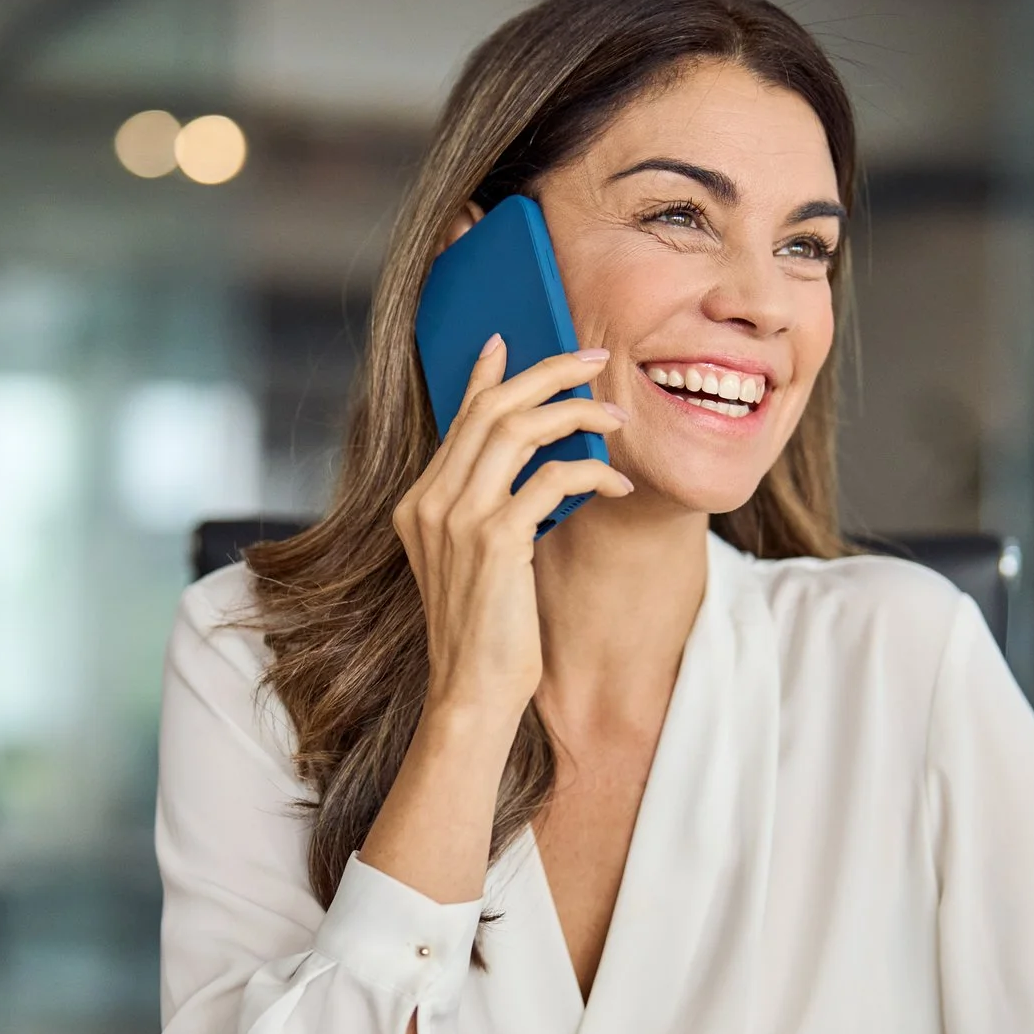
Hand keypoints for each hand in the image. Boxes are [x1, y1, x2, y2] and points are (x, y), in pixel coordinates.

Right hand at [392, 335, 630, 727]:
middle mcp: (430, 502)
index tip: (507, 341)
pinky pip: (550, 480)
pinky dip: (589, 473)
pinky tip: (614, 485)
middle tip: (593, 360)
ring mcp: (457, 519)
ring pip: (517, 429)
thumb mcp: (476, 560)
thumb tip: (535, 462)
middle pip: (490, 409)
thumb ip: (487, 509)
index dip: (485, 375)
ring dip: (575, 413)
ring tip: (614, 417)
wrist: (471, 692)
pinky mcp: (494, 540)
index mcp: (419, 503)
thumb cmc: (485, 633)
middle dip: (547, 374)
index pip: (457, 419)